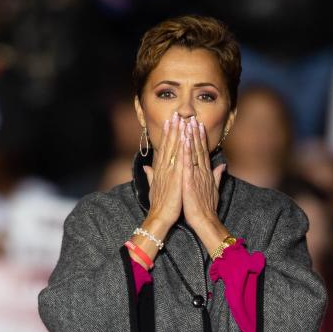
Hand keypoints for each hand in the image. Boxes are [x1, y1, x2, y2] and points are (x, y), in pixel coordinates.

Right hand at [142, 112, 184, 226]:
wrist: (160, 217)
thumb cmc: (159, 204)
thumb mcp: (155, 187)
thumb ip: (152, 175)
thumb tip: (146, 168)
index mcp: (161, 169)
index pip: (165, 148)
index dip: (168, 135)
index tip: (170, 122)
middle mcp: (164, 168)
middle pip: (169, 145)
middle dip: (173, 129)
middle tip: (175, 115)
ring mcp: (170, 172)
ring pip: (174, 149)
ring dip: (178, 134)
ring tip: (181, 120)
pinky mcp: (176, 178)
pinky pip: (180, 160)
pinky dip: (183, 148)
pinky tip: (186, 138)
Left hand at [182, 116, 225, 232]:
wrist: (205, 221)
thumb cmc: (207, 207)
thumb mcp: (214, 189)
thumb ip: (217, 176)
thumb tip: (223, 166)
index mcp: (206, 173)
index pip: (203, 152)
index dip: (200, 138)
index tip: (198, 126)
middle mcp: (203, 171)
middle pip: (199, 149)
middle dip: (196, 133)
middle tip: (193, 118)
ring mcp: (197, 175)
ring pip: (194, 153)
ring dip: (191, 137)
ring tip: (188, 123)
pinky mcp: (190, 181)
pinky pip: (188, 164)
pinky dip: (187, 152)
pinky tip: (185, 140)